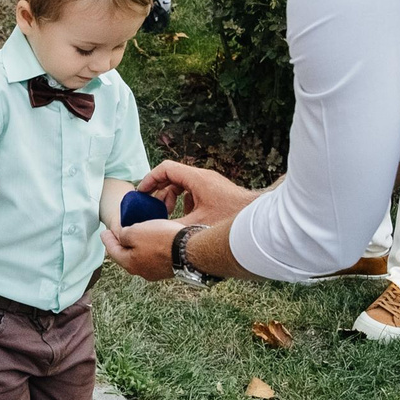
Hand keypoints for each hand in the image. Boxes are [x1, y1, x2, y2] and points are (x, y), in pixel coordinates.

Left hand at [101, 219, 183, 281]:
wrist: (190, 248)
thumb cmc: (161, 239)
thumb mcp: (135, 232)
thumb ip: (124, 235)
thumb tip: (123, 237)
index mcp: (130, 263)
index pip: (113, 251)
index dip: (107, 240)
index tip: (104, 233)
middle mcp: (142, 271)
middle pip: (127, 256)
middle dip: (122, 245)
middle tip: (118, 235)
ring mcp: (156, 272)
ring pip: (141, 257)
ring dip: (137, 247)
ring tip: (137, 236)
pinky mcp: (169, 268)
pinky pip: (154, 257)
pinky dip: (150, 248)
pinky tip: (153, 241)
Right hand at [138, 161, 254, 228]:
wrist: (258, 224)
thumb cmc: (230, 222)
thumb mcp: (195, 226)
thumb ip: (172, 227)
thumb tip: (153, 231)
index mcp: (196, 179)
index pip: (165, 168)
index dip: (150, 180)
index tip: (141, 194)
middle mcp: (204, 178)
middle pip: (173, 177)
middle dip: (161, 193)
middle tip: (155, 210)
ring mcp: (211, 186)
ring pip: (184, 186)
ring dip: (173, 199)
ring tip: (169, 216)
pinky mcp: (217, 194)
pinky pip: (195, 194)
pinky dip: (186, 204)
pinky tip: (188, 221)